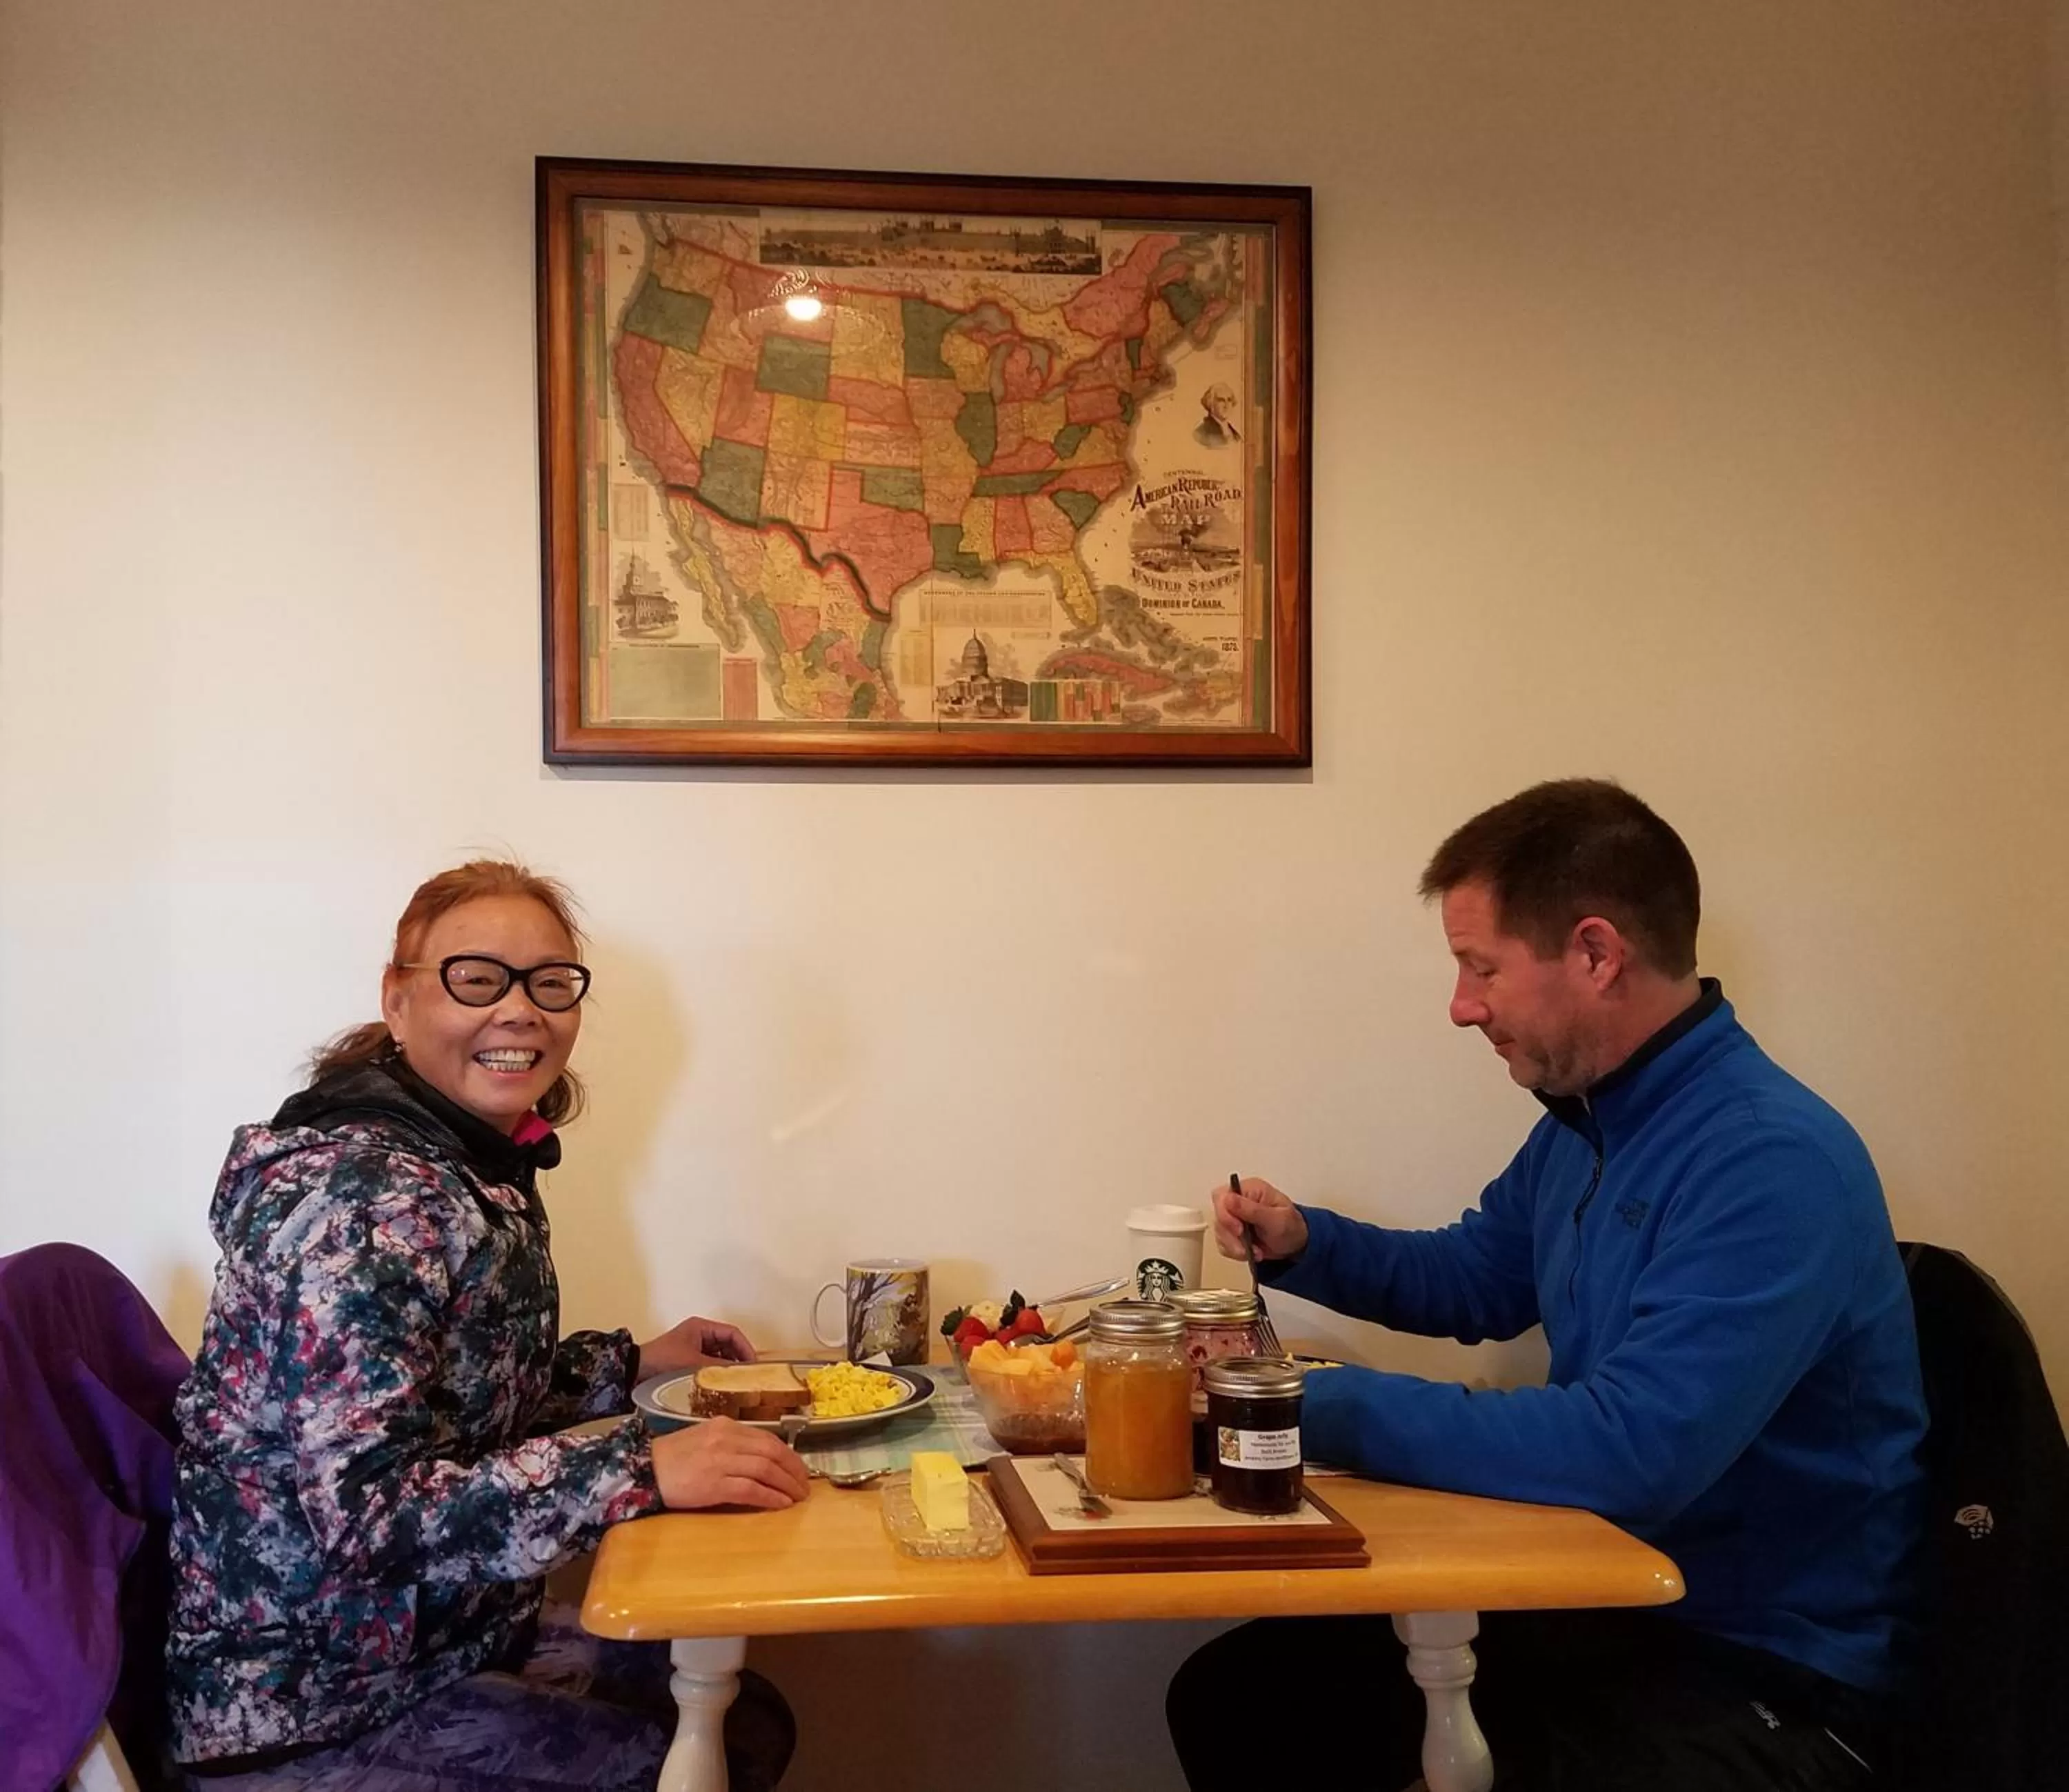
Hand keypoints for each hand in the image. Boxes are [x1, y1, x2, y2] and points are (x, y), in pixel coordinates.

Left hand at [637, 1316, 756, 1381]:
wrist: (635, 1372)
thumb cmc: (663, 1360)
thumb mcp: (693, 1363)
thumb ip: (718, 1367)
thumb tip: (740, 1374)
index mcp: (701, 1327)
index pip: (732, 1333)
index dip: (745, 1347)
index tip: (753, 1364)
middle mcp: (700, 1335)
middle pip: (728, 1344)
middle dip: (738, 1358)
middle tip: (748, 1375)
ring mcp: (695, 1348)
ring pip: (721, 1356)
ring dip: (728, 1368)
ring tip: (737, 1382)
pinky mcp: (690, 1361)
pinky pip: (711, 1365)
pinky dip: (718, 1374)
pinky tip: (722, 1385)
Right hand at [652, 1418, 809, 1511]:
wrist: (644, 1470)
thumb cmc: (673, 1457)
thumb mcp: (705, 1438)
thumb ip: (731, 1443)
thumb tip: (762, 1457)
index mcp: (725, 1426)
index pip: (767, 1438)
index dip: (789, 1455)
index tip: (799, 1468)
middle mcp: (726, 1439)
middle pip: (772, 1452)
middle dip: (794, 1469)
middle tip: (805, 1485)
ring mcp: (720, 1461)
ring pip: (766, 1469)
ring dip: (787, 1484)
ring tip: (798, 1496)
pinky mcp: (714, 1484)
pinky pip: (751, 1489)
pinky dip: (770, 1496)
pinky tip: (781, 1504)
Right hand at [1212, 1177, 1308, 1262]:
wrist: (1298, 1243)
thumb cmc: (1292, 1226)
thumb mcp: (1277, 1219)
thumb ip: (1253, 1209)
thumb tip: (1229, 1198)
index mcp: (1249, 1190)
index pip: (1222, 1196)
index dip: (1225, 1215)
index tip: (1239, 1230)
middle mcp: (1238, 1201)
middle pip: (1218, 1216)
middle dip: (1232, 1236)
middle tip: (1247, 1247)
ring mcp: (1234, 1217)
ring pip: (1219, 1232)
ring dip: (1235, 1247)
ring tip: (1255, 1252)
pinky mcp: (1232, 1232)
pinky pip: (1223, 1243)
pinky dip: (1235, 1252)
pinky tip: (1251, 1253)